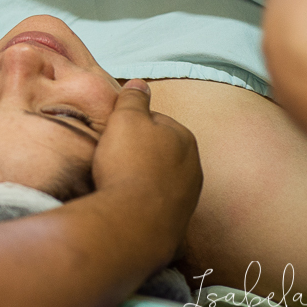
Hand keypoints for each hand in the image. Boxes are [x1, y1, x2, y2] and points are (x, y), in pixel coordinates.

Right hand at [92, 80, 201, 252]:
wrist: (133, 222)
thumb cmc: (128, 164)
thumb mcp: (125, 119)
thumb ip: (133, 99)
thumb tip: (141, 83)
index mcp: (184, 137)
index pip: (155, 121)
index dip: (129, 126)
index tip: (112, 136)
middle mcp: (194, 166)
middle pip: (158, 150)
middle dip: (138, 152)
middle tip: (112, 159)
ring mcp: (188, 196)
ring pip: (158, 176)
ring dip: (140, 177)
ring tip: (116, 182)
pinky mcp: (178, 220)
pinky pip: (156, 202)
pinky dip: (143, 200)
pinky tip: (126, 202)